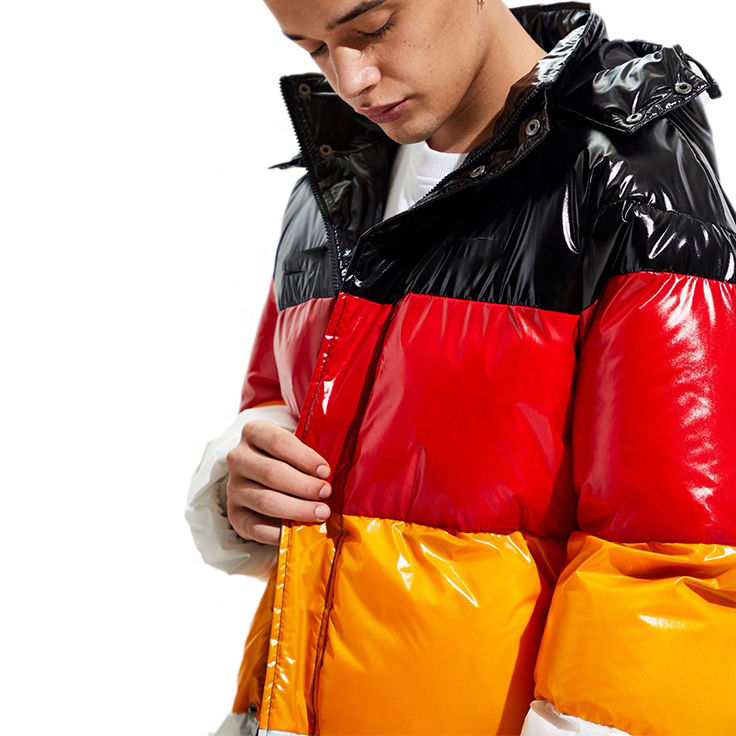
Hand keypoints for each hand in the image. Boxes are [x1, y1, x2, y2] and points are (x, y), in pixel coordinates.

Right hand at [224, 419, 331, 544]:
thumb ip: (312, 448)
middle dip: (304, 485)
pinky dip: (279, 532)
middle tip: (326, 493)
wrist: (263, 476)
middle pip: (272, 473)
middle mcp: (239, 458)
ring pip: (265, 500)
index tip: (325, 471)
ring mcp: (234, 487)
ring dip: (297, 509)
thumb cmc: (288, 458)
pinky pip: (255, 528)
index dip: (305, 458)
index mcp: (254, 432)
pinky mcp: (235, 514)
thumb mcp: (296, 444)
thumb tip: (331, 470)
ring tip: (321, 512)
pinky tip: (298, 531)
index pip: (278, 442)